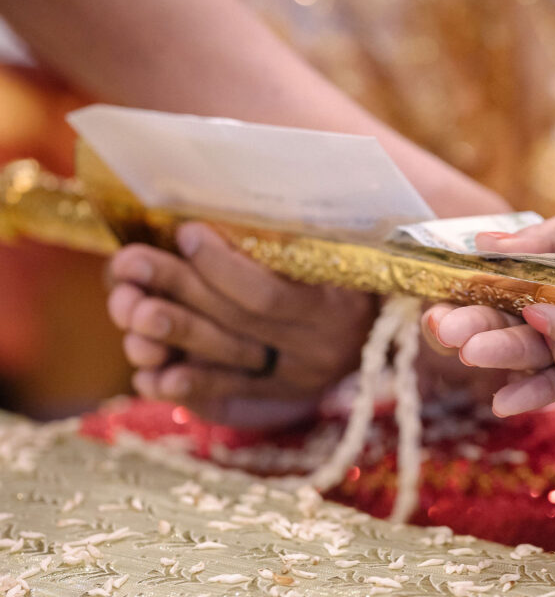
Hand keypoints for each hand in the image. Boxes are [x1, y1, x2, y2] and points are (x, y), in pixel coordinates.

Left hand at [106, 222, 373, 427]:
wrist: (386, 324)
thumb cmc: (356, 268)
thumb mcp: (341, 246)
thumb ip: (294, 232)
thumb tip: (232, 198)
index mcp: (339, 306)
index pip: (268, 295)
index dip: (220, 266)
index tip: (185, 231)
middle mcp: (318, 350)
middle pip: (235, 326)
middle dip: (178, 290)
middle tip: (131, 262)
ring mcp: (297, 379)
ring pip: (225, 361)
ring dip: (171, 335)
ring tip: (126, 308)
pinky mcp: (280, 398)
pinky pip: (228, 397)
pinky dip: (185, 386)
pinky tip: (147, 374)